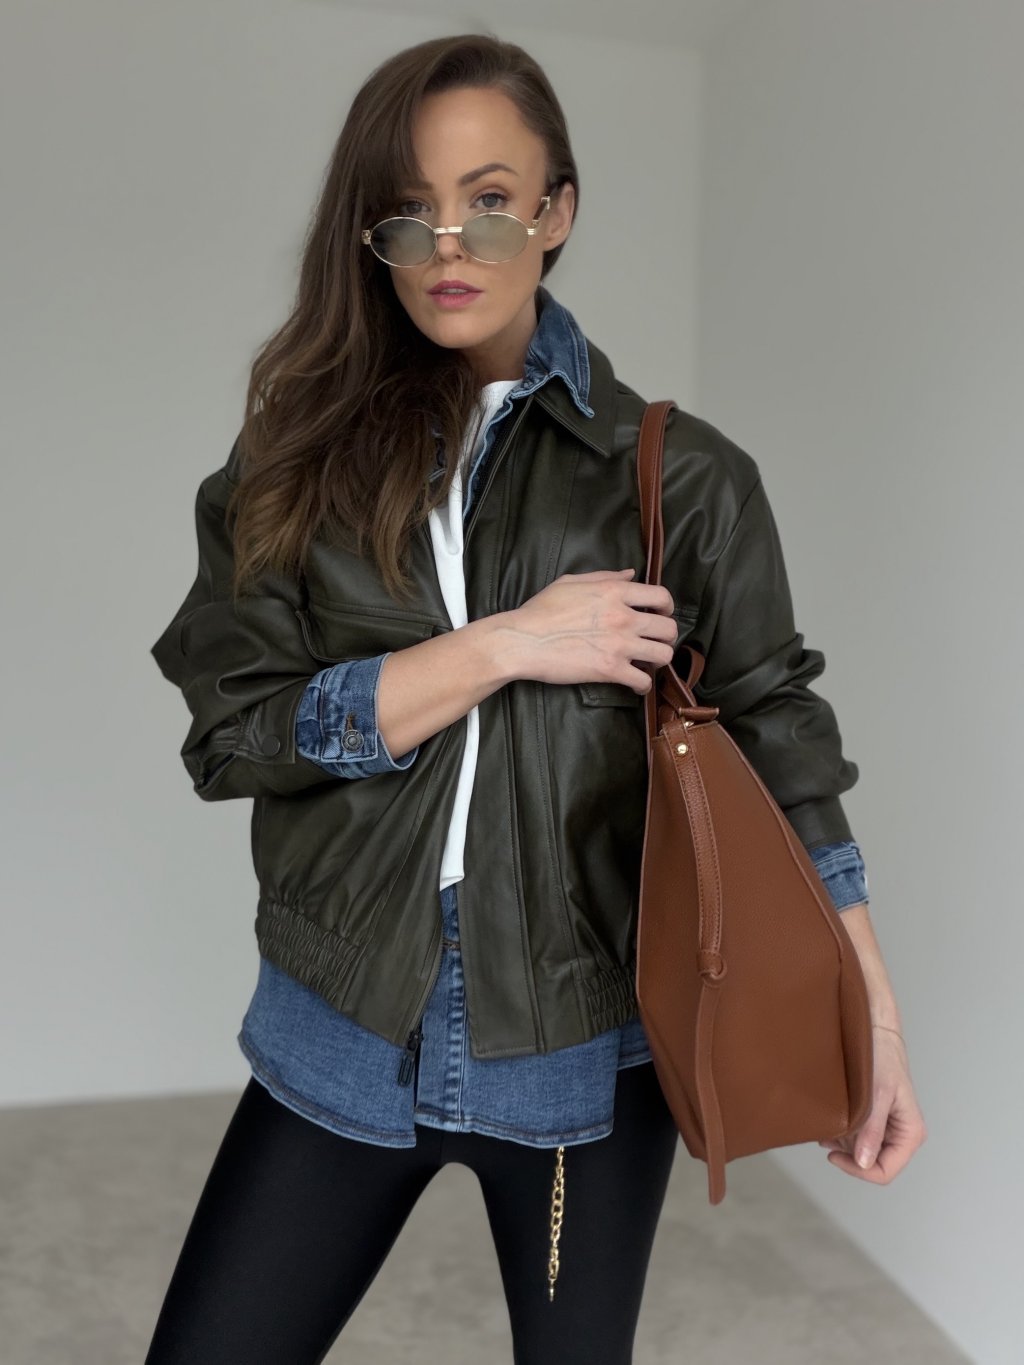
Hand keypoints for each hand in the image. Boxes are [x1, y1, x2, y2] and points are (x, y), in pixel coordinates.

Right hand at [499, 568, 677, 692]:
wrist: (522, 640)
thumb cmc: (541, 610)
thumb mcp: (571, 582)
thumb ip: (605, 576)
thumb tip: (630, 574)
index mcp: (614, 591)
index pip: (661, 596)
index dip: (667, 608)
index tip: (661, 615)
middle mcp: (623, 616)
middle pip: (669, 628)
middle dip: (666, 637)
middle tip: (655, 642)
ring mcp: (619, 644)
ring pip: (663, 654)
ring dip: (658, 660)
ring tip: (647, 663)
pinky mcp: (610, 670)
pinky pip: (643, 680)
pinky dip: (643, 685)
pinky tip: (635, 683)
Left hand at [817, 1024, 927, 1182]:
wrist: (875, 1034)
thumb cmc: (883, 1059)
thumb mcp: (877, 1095)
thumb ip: (872, 1130)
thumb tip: (864, 1161)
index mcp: (911, 1134)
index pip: (885, 1171)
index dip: (859, 1170)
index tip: (834, 1155)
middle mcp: (901, 1136)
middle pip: (872, 1164)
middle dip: (848, 1155)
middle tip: (828, 1137)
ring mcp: (887, 1129)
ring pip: (862, 1153)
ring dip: (843, 1145)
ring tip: (828, 1126)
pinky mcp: (874, 1121)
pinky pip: (857, 1138)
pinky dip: (842, 1135)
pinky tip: (831, 1124)